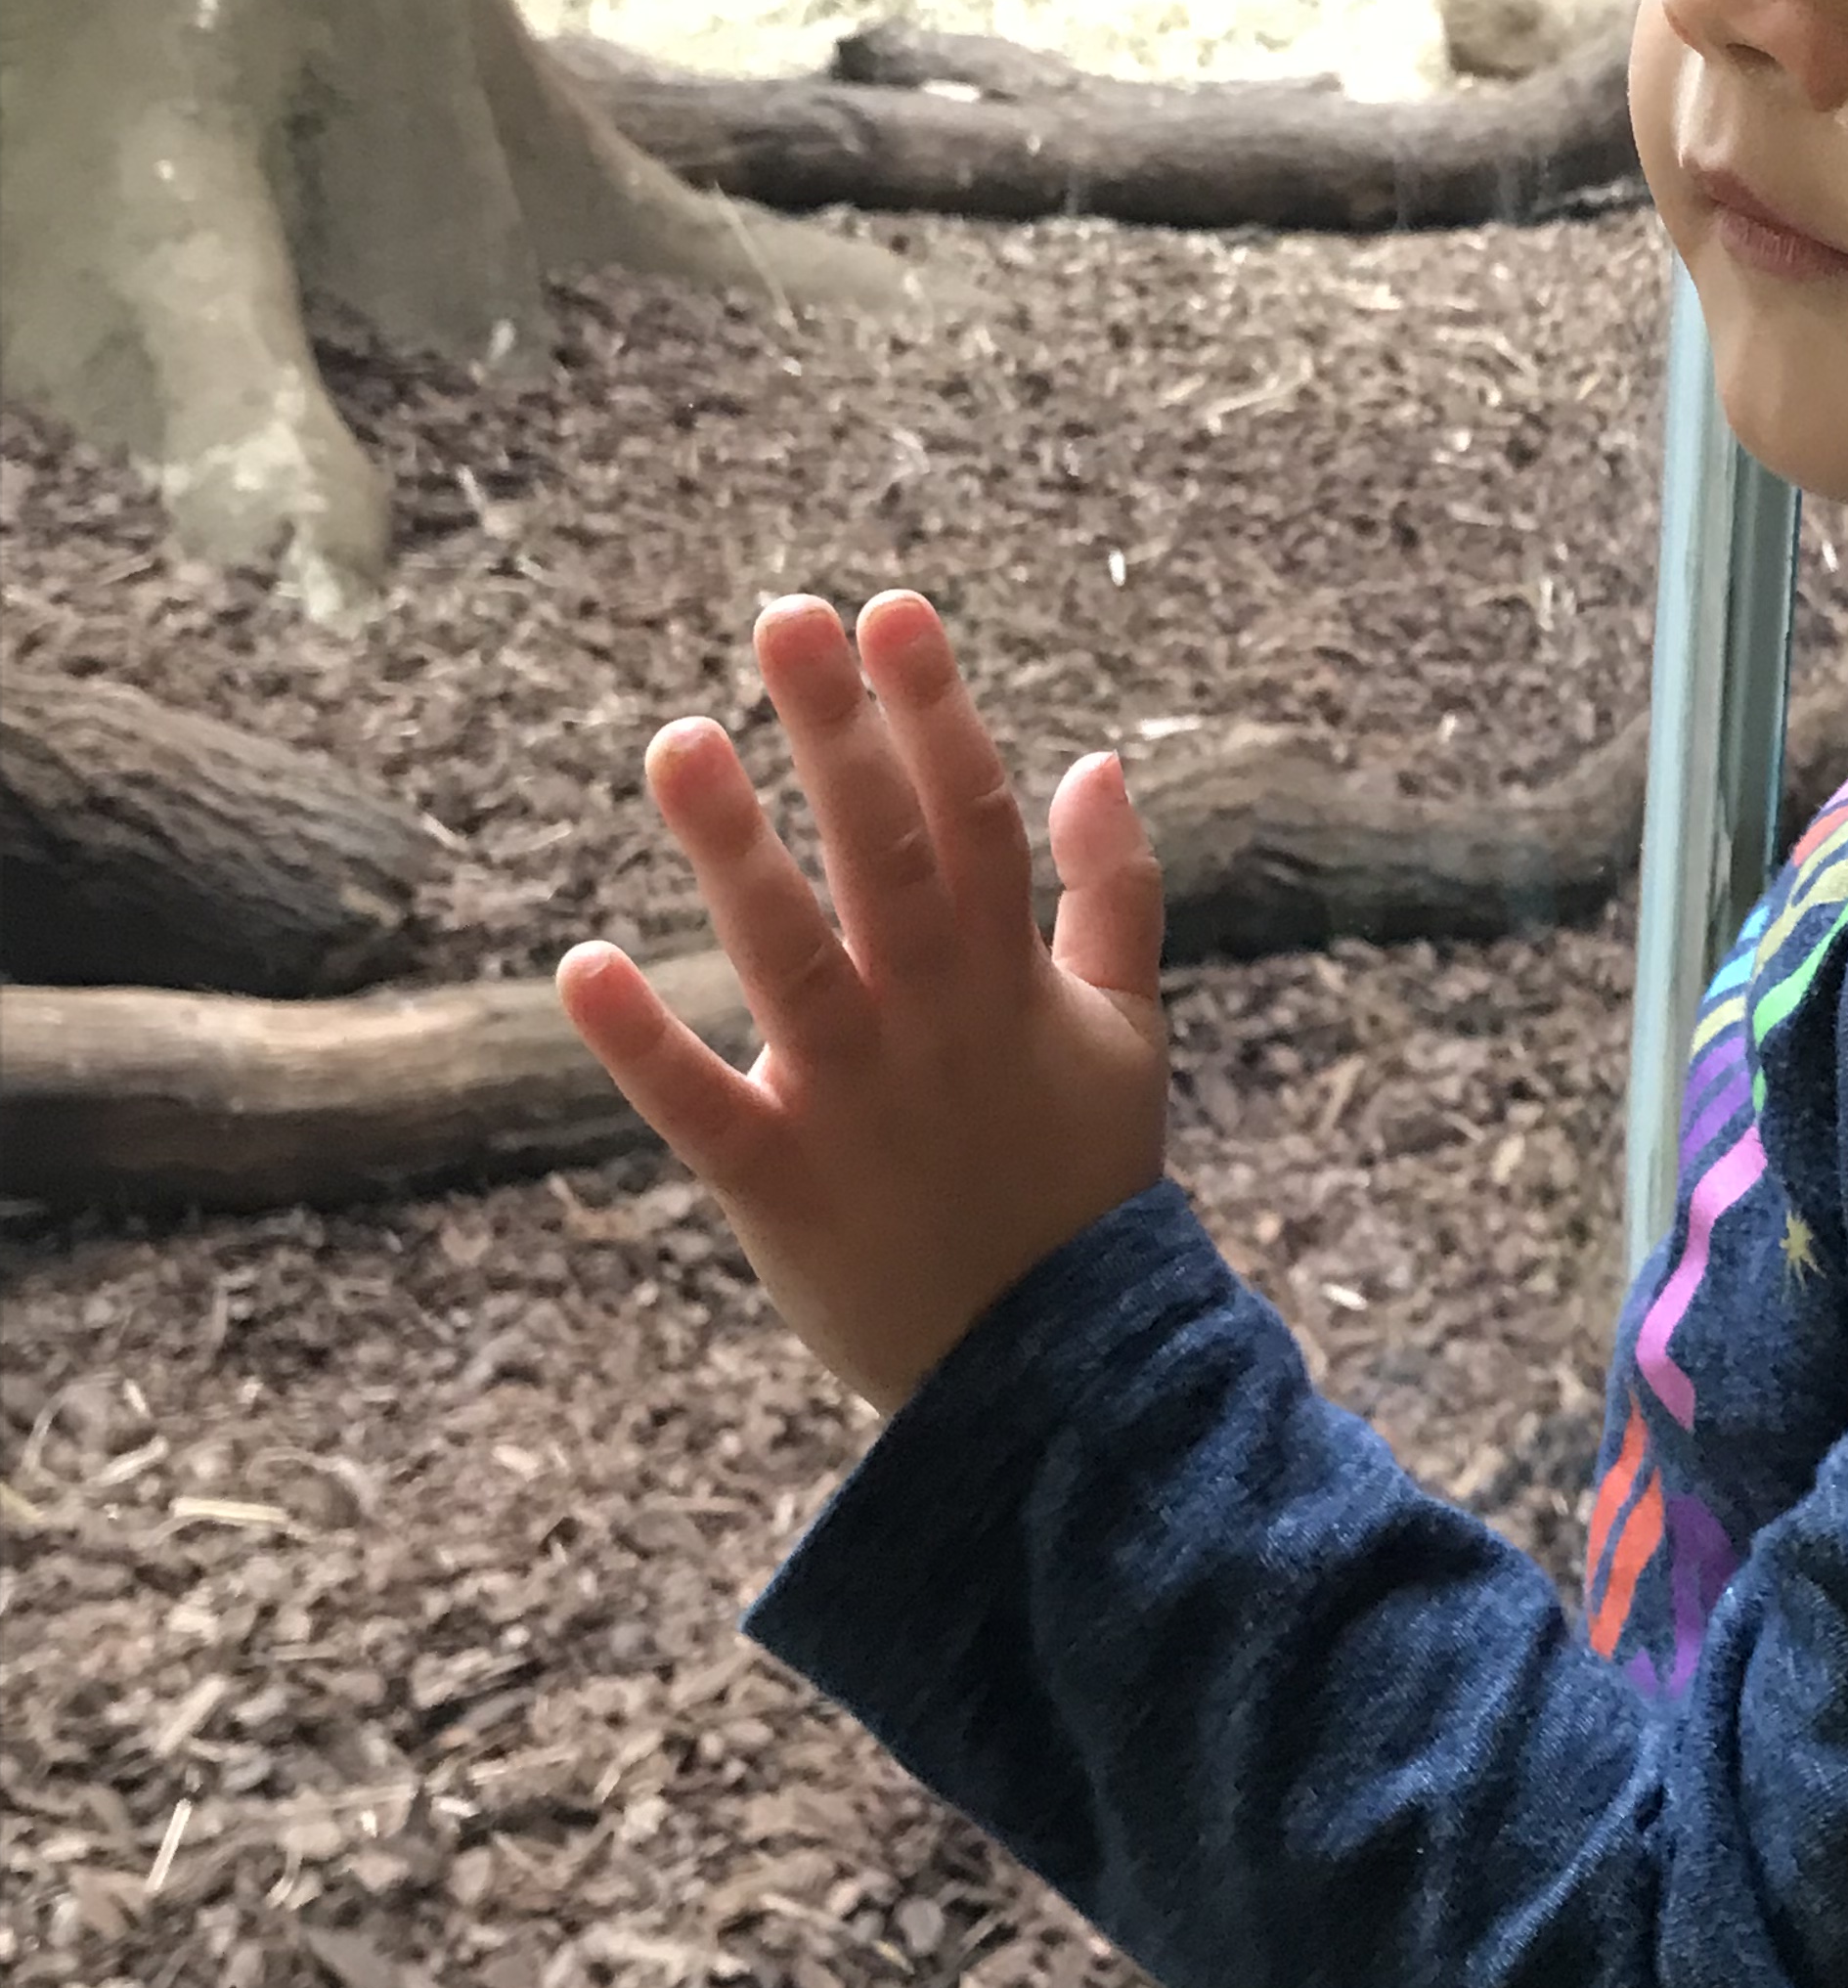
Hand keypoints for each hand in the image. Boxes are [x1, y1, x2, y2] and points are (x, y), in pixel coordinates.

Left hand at [555, 592, 1170, 1416]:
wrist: (1054, 1377)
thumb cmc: (1078, 1184)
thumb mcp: (1126, 1029)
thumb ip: (1115, 892)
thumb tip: (1093, 758)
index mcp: (1009, 978)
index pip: (974, 815)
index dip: (934, 710)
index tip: (891, 610)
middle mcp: (932, 1022)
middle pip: (884, 853)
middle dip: (837, 733)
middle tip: (784, 618)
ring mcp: (853, 1101)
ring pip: (789, 956)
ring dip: (733, 850)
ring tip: (676, 742)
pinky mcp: (780, 1186)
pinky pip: (701, 1107)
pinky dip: (642, 1044)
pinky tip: (581, 965)